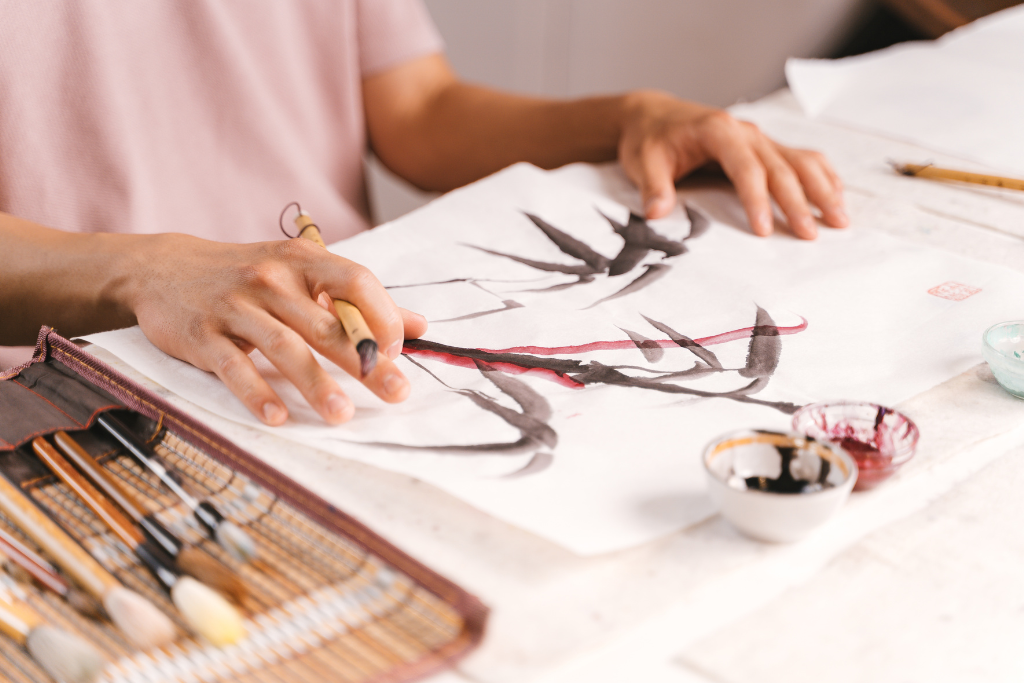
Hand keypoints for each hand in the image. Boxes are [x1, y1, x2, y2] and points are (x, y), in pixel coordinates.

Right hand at [126, 234, 427, 425]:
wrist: (163, 269)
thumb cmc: (247, 276)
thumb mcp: (300, 275)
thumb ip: (357, 301)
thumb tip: (421, 325)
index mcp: (303, 262)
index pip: (356, 281)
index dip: (382, 315)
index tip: (396, 350)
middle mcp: (271, 280)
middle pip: (327, 324)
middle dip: (365, 361)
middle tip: (395, 392)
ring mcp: (236, 306)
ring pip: (284, 347)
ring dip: (315, 384)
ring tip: (342, 415)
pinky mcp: (203, 335)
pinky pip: (234, 367)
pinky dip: (256, 393)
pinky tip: (278, 417)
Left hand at [618, 91, 846, 238]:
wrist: (654, 117)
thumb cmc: (649, 139)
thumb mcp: (642, 161)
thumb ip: (652, 187)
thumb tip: (656, 213)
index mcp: (718, 131)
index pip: (745, 167)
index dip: (757, 199)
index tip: (764, 231)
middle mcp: (746, 132)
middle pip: (780, 167)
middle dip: (798, 202)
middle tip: (811, 235)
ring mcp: (759, 138)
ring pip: (800, 161)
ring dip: (822, 189)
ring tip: (840, 221)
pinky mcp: (765, 147)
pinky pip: (802, 158)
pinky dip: (822, 177)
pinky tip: (837, 197)